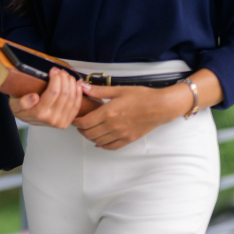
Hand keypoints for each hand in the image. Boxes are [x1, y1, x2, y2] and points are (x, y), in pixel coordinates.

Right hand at [8, 67, 84, 127]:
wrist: (26, 118)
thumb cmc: (21, 109)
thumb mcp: (14, 104)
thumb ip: (22, 102)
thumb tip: (34, 97)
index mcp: (39, 113)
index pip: (53, 92)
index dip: (56, 78)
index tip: (53, 70)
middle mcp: (52, 119)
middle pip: (64, 94)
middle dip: (64, 78)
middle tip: (60, 71)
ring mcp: (61, 121)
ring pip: (72, 98)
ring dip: (71, 84)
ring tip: (67, 75)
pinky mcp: (67, 121)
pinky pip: (77, 106)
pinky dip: (78, 93)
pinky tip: (77, 84)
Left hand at [72, 82, 189, 149]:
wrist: (160, 107)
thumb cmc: (142, 96)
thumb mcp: (119, 90)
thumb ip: (99, 90)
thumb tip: (82, 86)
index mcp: (108, 113)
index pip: (85, 122)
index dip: (76, 122)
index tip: (74, 119)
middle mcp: (113, 126)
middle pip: (89, 134)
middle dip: (81, 130)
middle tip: (79, 124)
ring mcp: (120, 135)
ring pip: (98, 141)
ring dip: (90, 137)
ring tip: (88, 130)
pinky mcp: (128, 140)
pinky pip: (110, 147)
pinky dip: (102, 145)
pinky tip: (100, 141)